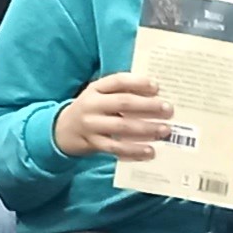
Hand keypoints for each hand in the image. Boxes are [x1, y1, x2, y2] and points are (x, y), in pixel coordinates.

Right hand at [53, 72, 175, 159]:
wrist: (64, 130)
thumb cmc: (92, 109)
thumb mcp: (100, 95)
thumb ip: (121, 92)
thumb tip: (155, 95)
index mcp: (95, 88)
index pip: (117, 81)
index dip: (137, 83)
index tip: (156, 87)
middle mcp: (92, 105)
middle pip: (123, 103)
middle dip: (148, 106)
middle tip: (168, 110)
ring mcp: (91, 125)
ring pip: (121, 127)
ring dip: (145, 129)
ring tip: (164, 130)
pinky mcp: (93, 143)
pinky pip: (115, 148)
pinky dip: (134, 150)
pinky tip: (150, 151)